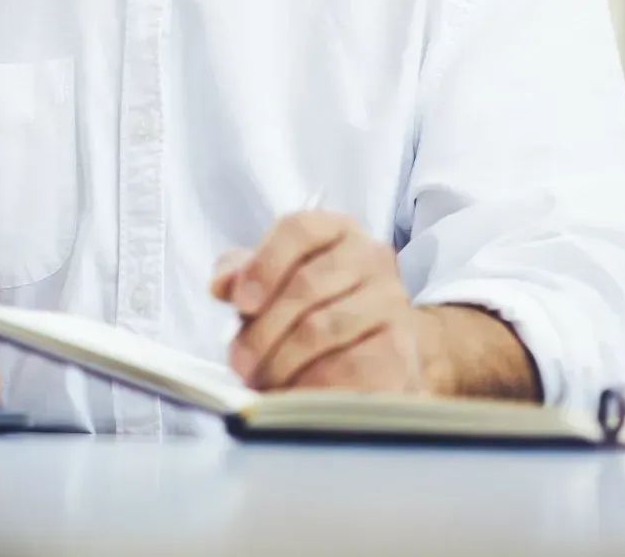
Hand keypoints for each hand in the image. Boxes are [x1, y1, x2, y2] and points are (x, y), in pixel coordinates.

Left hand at [211, 211, 430, 394]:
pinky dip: (315, 384)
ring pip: (324, 329)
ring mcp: (392, 302)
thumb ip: (244, 275)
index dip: (263, 264)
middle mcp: (371, 257)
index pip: (298, 230)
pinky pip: (350, 368)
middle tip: (240, 362)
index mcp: (337, 231)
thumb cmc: (319, 308)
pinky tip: (296, 394)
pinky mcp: (402, 350)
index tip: (239, 303)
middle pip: (305, 286)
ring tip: (262, 382)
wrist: (384, 347)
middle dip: (262, 330)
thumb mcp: (278, 281)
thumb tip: (222, 285)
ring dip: (282, 362)